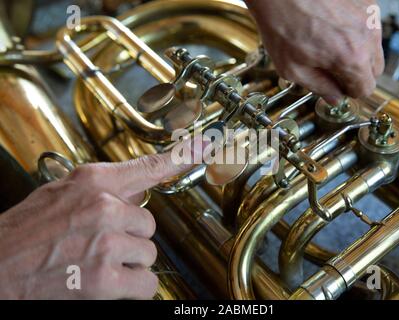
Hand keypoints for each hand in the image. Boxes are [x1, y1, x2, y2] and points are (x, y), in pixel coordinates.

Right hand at [0, 151, 191, 298]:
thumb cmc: (25, 232)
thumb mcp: (60, 193)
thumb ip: (102, 189)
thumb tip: (138, 192)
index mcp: (93, 182)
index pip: (149, 167)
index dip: (183, 156)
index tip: (206, 146)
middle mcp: (104, 207)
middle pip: (149, 224)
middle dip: (130, 237)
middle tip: (99, 244)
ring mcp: (106, 242)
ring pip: (147, 254)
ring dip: (127, 263)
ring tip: (94, 263)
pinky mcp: (104, 279)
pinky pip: (145, 283)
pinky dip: (132, 288)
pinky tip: (106, 284)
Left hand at [245, 0, 383, 103]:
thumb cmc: (281, 23)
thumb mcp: (293, 69)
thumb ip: (319, 87)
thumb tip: (333, 97)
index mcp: (351, 58)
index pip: (365, 89)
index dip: (348, 92)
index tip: (337, 87)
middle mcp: (366, 35)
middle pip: (375, 70)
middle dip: (355, 75)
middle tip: (332, 70)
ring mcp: (369, 15)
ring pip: (374, 47)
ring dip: (358, 53)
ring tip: (329, 46)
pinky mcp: (366, 1)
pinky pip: (368, 26)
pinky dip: (355, 32)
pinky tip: (333, 29)